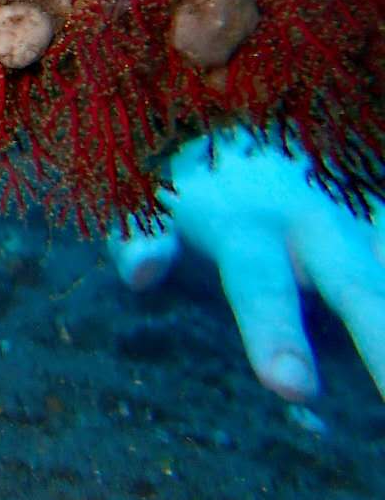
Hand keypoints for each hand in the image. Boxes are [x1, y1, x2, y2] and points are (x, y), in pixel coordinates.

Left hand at [107, 125, 384, 402]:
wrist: (246, 110)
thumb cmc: (191, 177)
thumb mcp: (147, 203)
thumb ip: (140, 238)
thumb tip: (139, 274)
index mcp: (250, 228)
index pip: (263, 287)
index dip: (276, 334)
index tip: (293, 389)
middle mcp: (319, 222)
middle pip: (361, 287)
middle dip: (384, 341)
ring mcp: (364, 214)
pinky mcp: (383, 210)